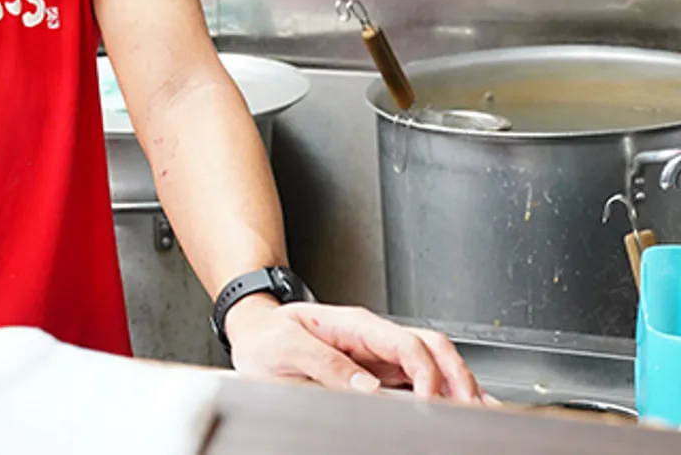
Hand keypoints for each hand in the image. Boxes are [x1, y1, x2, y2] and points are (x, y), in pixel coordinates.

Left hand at [223, 297, 492, 404]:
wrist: (255, 333)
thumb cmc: (268, 336)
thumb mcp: (287, 347)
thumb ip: (325, 363)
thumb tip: (366, 388)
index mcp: (355, 325)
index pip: (405, 344)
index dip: (426, 373)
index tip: (431, 401)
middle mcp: (374, 337)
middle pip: (432, 348)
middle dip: (457, 376)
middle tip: (469, 409)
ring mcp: (379, 355)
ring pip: (434, 362)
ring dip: (459, 383)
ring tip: (480, 410)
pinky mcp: (379, 372)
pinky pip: (420, 377)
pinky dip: (445, 390)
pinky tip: (462, 405)